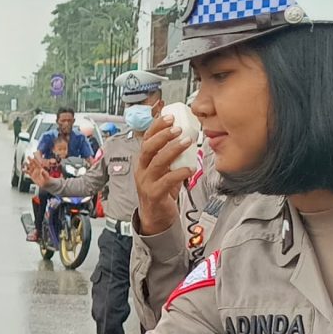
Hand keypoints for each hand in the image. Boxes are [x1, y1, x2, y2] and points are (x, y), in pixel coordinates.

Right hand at [133, 107, 203, 237]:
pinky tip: (190, 169)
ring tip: (187, 142)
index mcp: (143, 161)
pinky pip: (167, 181)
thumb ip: (171, 155)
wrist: (156, 217)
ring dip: (173, 150)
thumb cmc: (161, 190)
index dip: (157, 126)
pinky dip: (180, 173)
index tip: (170, 116)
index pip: (146, 138)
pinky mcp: (154, 194)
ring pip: (157, 162)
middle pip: (148, 148)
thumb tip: (187, 135)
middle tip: (178, 128)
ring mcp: (146, 182)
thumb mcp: (164, 169)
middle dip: (163, 135)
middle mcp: (142, 170)